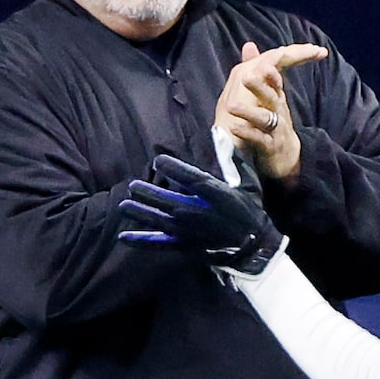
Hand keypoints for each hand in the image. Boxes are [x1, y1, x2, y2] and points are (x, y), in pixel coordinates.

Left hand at [117, 154, 282, 275]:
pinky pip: (158, 243)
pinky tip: (123, 236)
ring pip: (156, 219)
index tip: (158, 161)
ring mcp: (188, 230)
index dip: (169, 166)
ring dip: (139, 212)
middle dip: (146, 192)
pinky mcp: (184, 246)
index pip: (184, 175)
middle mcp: (195, 210)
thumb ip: (228, 157)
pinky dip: (140, 240)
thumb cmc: (250, 211)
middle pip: (164, 199)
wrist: (256, 247)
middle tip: (133, 186)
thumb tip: (218, 131)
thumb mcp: (245, 181)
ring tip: (124, 205)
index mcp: (211, 192)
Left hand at [215, 40, 326, 180]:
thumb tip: (249, 44)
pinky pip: (258, 139)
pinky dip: (247, 134)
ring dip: (248, 112)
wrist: (286, 157)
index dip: (281, 69)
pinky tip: (235, 129)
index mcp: (276, 95)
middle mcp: (278, 110)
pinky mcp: (269, 147)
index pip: (279, 77)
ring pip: (264, 118)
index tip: (274, 62)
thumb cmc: (274, 122)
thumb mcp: (267, 94)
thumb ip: (258, 70)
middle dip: (261, 86)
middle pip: (271, 95)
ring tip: (232, 107)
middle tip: (248, 78)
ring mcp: (275, 129)